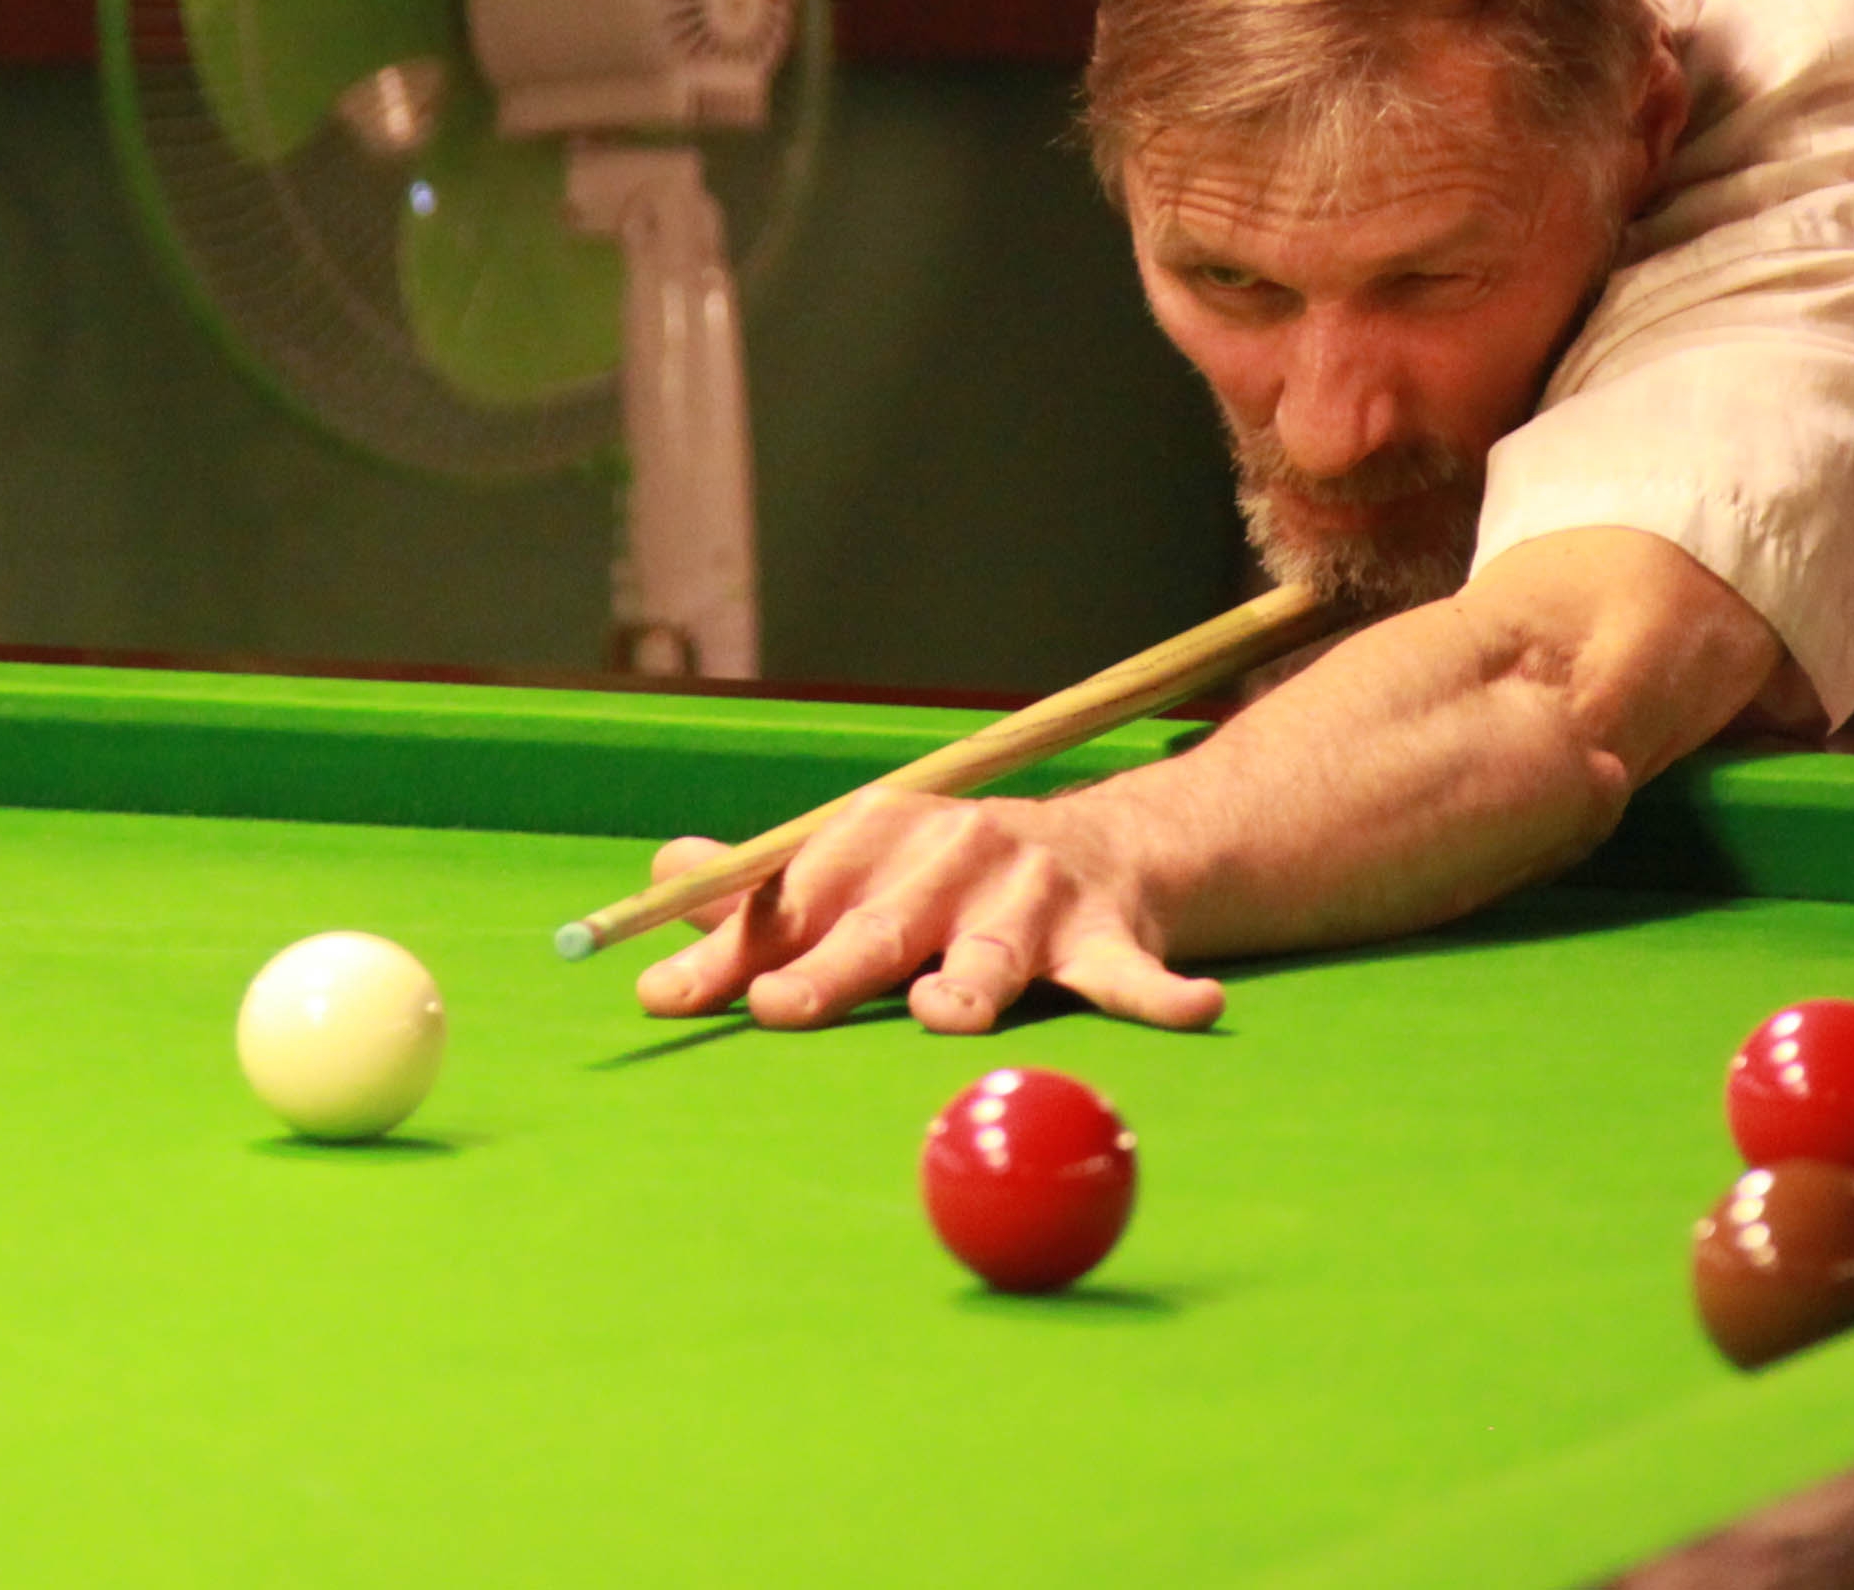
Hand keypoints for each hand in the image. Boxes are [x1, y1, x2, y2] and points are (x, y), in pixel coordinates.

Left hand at [632, 789, 1226, 1033]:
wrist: (1106, 844)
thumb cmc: (950, 875)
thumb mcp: (857, 866)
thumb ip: (763, 891)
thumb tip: (657, 876)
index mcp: (879, 839)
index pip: (791, 896)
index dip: (726, 948)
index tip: (664, 996)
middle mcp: (955, 859)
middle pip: (881, 925)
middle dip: (827, 968)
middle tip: (777, 1009)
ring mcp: (1035, 899)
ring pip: (996, 953)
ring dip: (971, 985)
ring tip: (946, 1014)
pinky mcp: (1111, 936)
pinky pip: (1133, 975)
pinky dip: (1163, 996)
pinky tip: (1196, 1010)